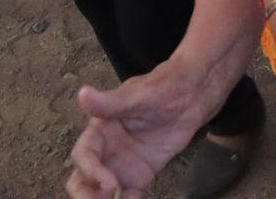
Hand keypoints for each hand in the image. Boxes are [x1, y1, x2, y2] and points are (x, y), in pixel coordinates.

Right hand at [68, 66, 206, 198]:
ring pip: (102, 192)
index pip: (84, 155)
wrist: (193, 96)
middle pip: (84, 179)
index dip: (91, 171)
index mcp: (100, 130)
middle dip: (87, 195)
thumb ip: (110, 103)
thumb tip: (83, 94)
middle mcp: (107, 151)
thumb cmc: (163, 88)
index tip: (110, 184)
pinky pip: (128, 196)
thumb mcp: (138, 95)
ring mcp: (122, 166)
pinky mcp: (141, 176)